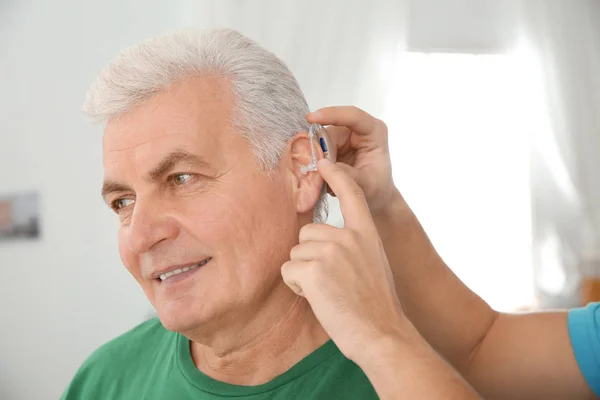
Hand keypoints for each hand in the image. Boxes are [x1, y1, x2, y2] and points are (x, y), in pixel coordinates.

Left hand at [281, 158, 403, 362]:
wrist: (382, 334)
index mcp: (366, 232)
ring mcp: (330, 251)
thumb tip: (325, 241)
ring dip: (303, 273)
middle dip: (310, 256)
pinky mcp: (313, 270)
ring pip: (295, 253)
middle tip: (331, 281)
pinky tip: (318, 298)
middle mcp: (348, 236)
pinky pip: (288, 271)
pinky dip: (296, 286)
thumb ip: (353, 246)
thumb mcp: (373, 263)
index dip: (336, 176)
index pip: (351, 193)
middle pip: (307, 232)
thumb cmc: (376, 305)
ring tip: (327, 291)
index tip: (324, 162)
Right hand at [307, 106, 396, 213]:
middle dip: (321, 149)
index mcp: (374, 132)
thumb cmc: (377, 189)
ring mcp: (346, 135)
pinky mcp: (336, 143)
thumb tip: (322, 163)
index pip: (353, 116)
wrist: (375, 197)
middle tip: (318, 171)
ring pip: (322, 140)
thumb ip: (343, 174)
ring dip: (320, 158)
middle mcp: (360, 129)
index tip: (312, 118)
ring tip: (326, 178)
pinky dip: (319, 161)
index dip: (332, 115)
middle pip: (332, 130)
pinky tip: (324, 174)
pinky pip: (320, 147)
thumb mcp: (363, 185)